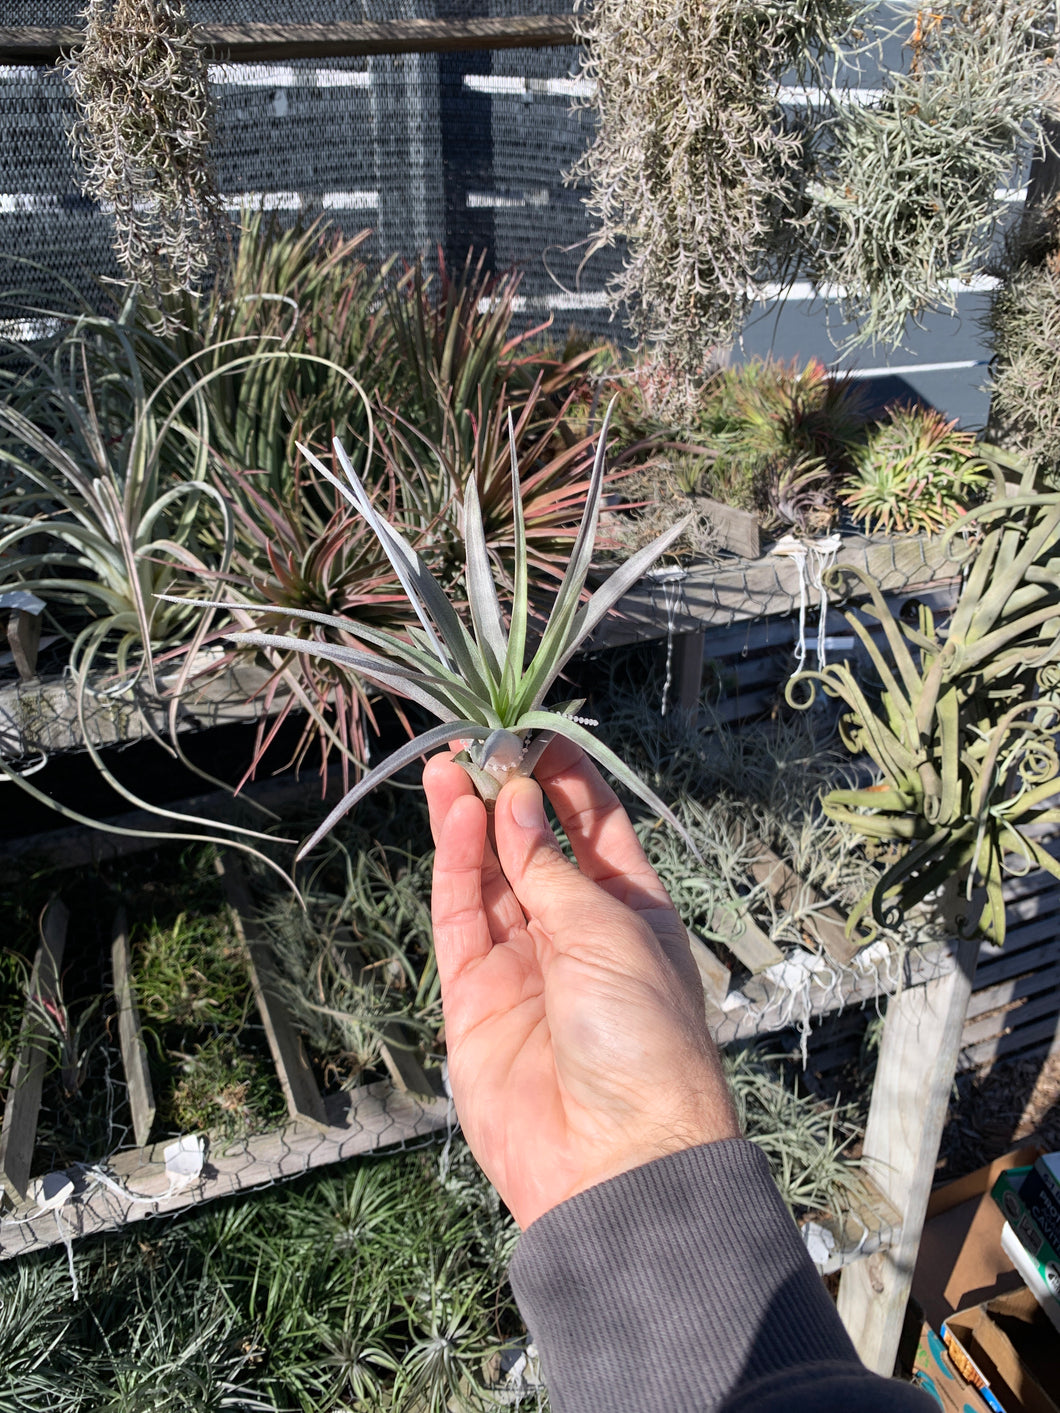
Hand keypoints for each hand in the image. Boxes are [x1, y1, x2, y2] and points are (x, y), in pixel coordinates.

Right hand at [423, 736, 738, 1229]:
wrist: (615, 1158)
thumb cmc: (643, 1038)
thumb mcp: (610, 933)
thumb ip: (551, 868)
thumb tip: (517, 802)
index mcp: (631, 911)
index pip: (594, 827)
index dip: (565, 781)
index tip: (534, 735)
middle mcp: (575, 932)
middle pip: (534, 846)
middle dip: (508, 794)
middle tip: (479, 744)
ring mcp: (522, 963)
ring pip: (488, 875)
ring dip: (470, 821)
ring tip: (449, 768)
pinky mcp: (474, 996)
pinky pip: (460, 918)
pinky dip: (453, 867)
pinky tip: (452, 820)